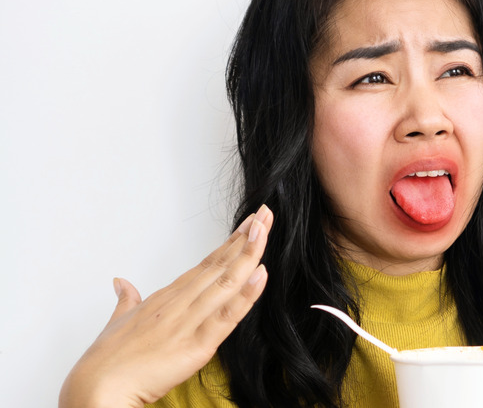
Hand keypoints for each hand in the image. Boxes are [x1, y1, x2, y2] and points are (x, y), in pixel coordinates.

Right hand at [59, 205, 273, 407]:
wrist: (96, 389)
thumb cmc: (106, 360)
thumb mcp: (118, 321)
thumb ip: (126, 299)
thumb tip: (122, 282)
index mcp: (167, 297)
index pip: (207, 264)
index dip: (230, 244)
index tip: (249, 224)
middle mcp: (180, 303)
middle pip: (220, 265)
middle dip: (245, 239)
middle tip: (264, 214)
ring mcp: (188, 322)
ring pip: (226, 283)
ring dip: (248, 256)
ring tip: (263, 230)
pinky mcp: (196, 346)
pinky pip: (226, 317)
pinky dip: (245, 295)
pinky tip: (260, 274)